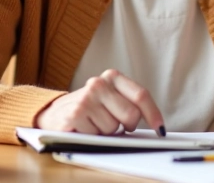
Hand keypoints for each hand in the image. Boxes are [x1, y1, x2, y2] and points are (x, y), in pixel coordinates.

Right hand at [35, 69, 165, 134]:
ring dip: (106, 132)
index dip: (153, 114)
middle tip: (114, 124)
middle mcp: (99, 84)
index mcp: (112, 77)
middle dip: (126, 126)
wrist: (53, 113)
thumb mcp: (109, 99)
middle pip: (131, 115)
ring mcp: (87, 98)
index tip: (159, 128)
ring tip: (93, 123)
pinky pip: (98, 136)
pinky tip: (83, 128)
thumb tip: (155, 125)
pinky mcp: (76, 114)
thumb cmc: (88, 108)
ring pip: (114, 128)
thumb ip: (128, 104)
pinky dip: (93, 137)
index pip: (141, 95)